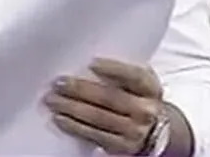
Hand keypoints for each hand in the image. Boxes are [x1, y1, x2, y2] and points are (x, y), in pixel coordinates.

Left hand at [46, 58, 163, 154]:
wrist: (157, 132)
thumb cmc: (140, 99)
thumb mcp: (139, 83)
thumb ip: (122, 72)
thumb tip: (88, 63)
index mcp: (150, 88)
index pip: (134, 76)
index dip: (114, 69)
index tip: (91, 63)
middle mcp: (145, 110)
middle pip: (110, 98)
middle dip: (81, 89)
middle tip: (58, 83)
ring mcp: (134, 131)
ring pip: (99, 118)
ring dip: (72, 108)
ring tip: (53, 100)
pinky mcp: (122, 147)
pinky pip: (95, 136)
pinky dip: (76, 127)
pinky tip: (61, 119)